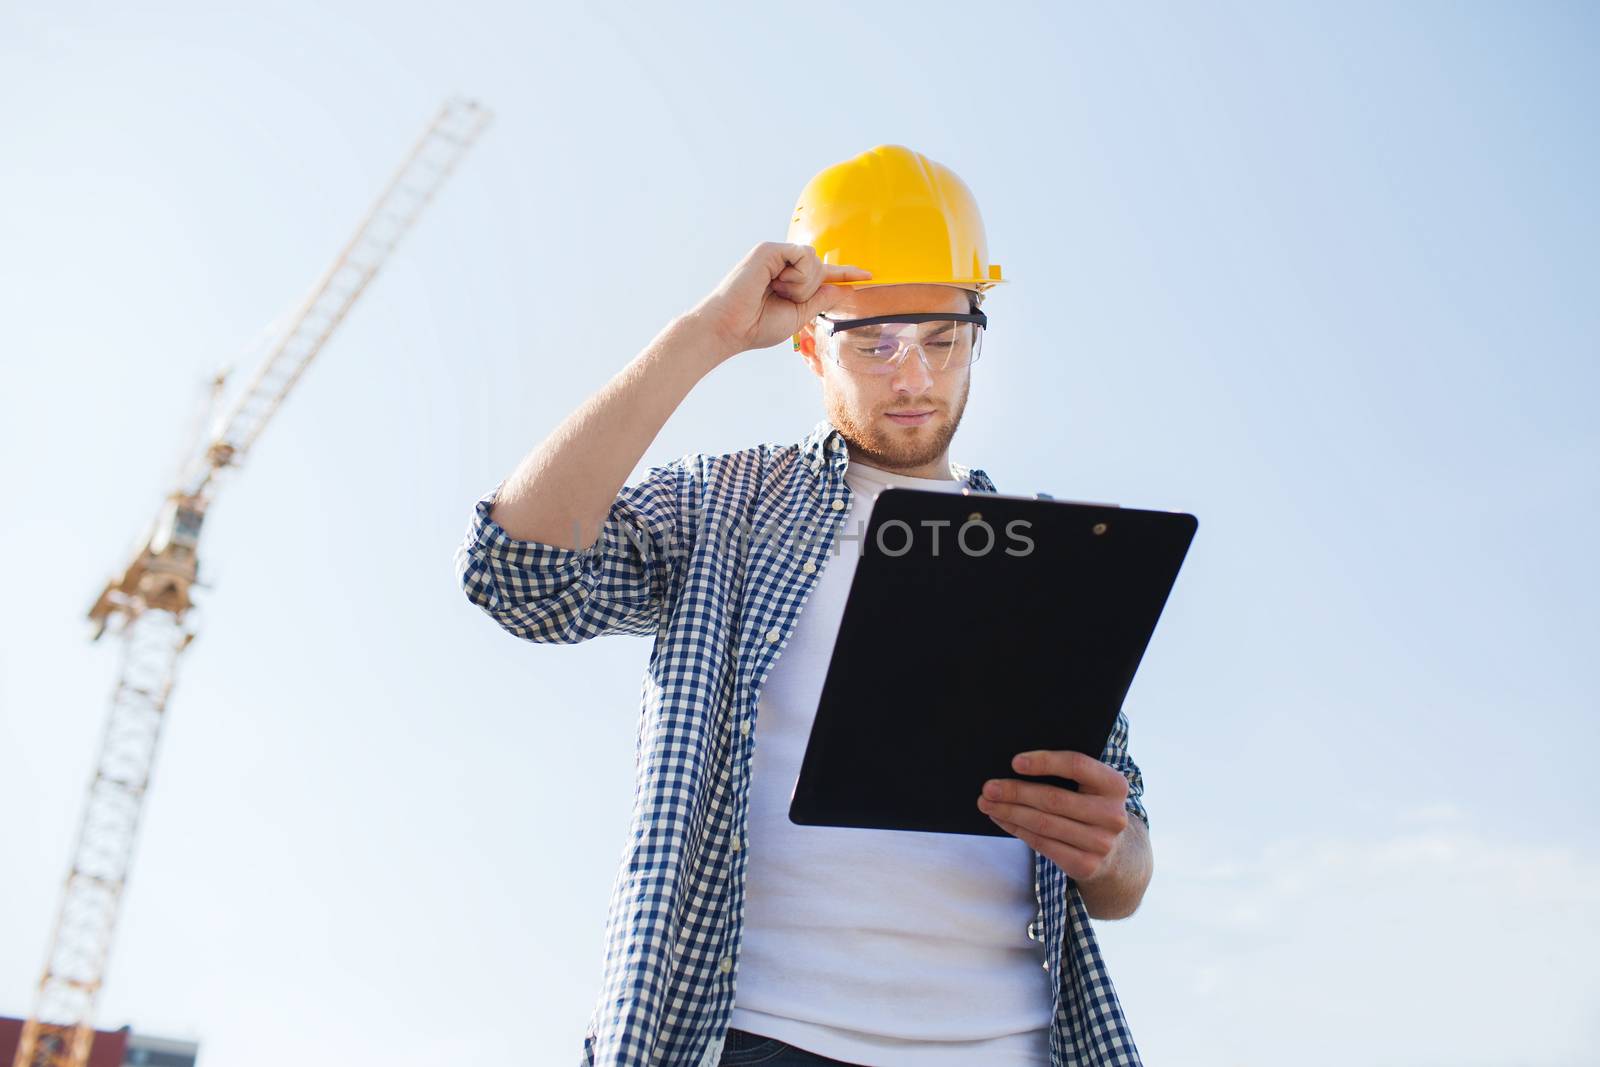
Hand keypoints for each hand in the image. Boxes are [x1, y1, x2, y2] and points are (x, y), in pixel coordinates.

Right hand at [690, 242, 870, 360]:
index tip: (869, 275)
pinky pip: (803, 255)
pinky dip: (796, 275)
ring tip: (775, 292)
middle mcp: (783, 263)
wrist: (730, 328)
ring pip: (813, 260)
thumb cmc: (756, 326)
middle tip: (781, 298)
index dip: (846, 273)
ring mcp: (775, 254)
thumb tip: (843, 288)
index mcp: (789, 279)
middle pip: (821, 267)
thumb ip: (820, 299)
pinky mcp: (769, 249)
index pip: (824, 273)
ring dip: (801, 284)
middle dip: (809, 290)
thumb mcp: (798, 315)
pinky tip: (775, 283)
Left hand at [975, 750, 1130, 881]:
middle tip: (989, 787)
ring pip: (1043, 824)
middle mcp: (1112, 815)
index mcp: (1115, 785)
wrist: (1116, 853)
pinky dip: (1017, 830)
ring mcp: (1101, 843)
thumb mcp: (1092, 787)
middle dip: (1015, 792)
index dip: (1044, 762)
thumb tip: (1016, 766)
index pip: (1076, 765)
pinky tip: (1002, 820)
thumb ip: (1068, 774)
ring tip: (987, 803)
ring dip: (1009, 813)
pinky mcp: (1085, 864)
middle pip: (1054, 799)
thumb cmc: (1091, 807)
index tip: (1015, 762)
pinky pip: (1042, 844)